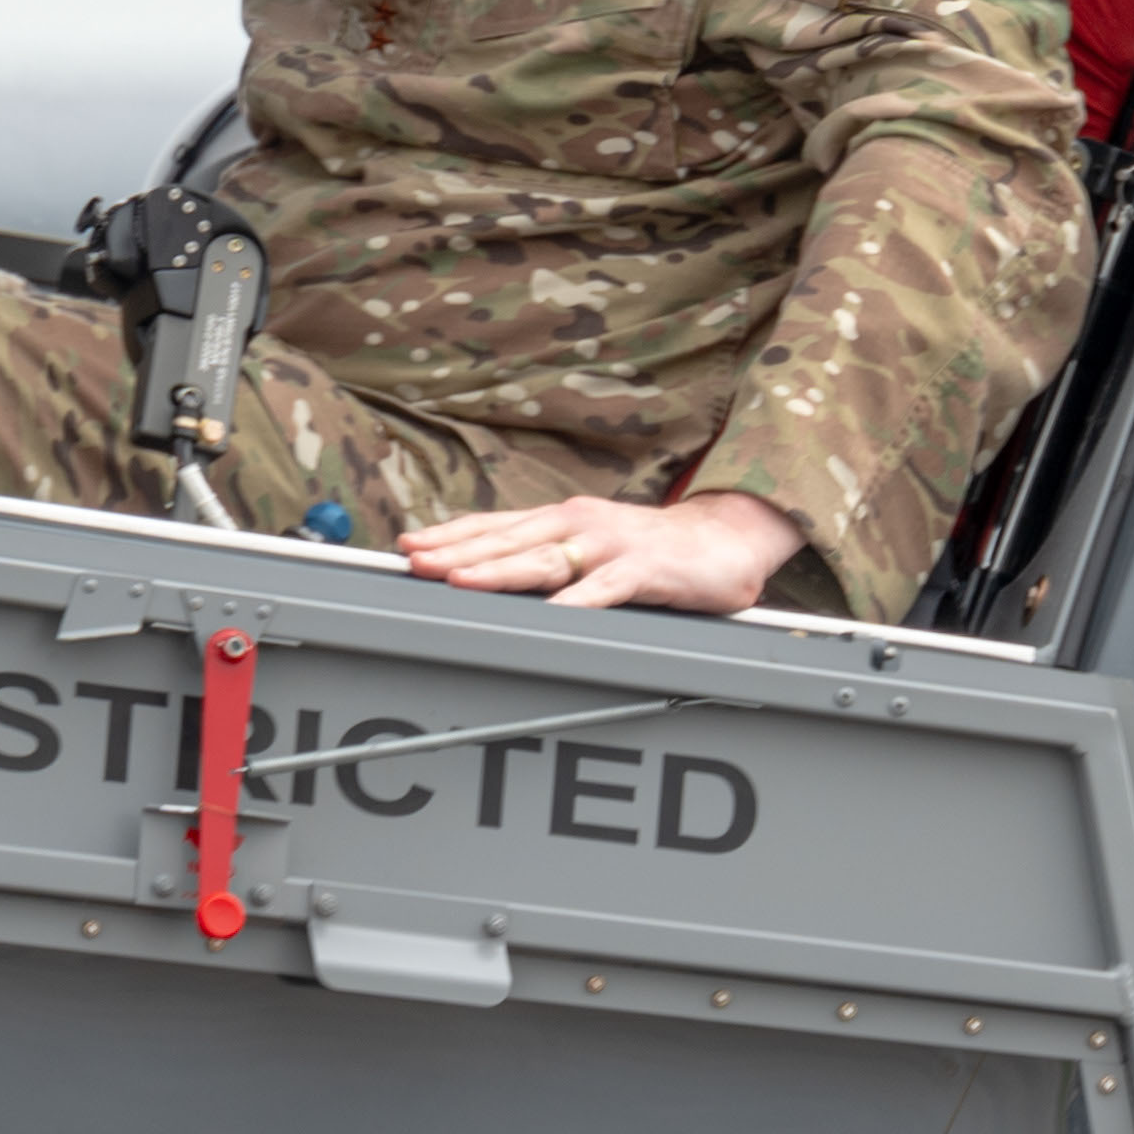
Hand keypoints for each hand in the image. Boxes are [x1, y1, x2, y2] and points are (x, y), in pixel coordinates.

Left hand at [403, 487, 803, 614]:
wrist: (724, 541)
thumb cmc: (650, 552)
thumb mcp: (590, 550)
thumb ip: (548, 562)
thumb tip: (488, 579)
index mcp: (562, 520)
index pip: (495, 526)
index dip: (451, 536)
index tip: (408, 546)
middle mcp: (581, 524)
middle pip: (509, 541)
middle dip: (458, 553)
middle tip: (416, 563)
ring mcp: (612, 545)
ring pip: (547, 559)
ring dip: (502, 570)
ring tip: (464, 581)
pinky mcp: (646, 569)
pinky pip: (607, 589)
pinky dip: (579, 601)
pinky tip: (554, 613)